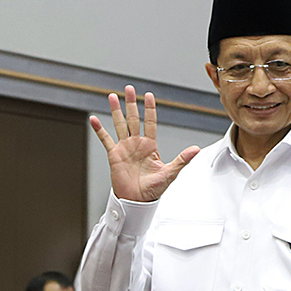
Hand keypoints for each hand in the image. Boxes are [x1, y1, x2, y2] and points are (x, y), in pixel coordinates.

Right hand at [89, 85, 200, 201]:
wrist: (137, 201)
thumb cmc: (153, 190)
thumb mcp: (170, 172)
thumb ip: (182, 159)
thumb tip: (196, 149)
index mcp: (150, 146)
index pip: (150, 123)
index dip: (149, 109)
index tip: (148, 95)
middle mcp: (137, 144)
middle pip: (133, 119)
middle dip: (131, 104)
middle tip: (129, 88)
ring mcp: (125, 148)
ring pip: (119, 125)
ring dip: (116, 111)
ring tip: (112, 96)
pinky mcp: (114, 155)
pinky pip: (106, 140)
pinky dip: (100, 129)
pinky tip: (94, 119)